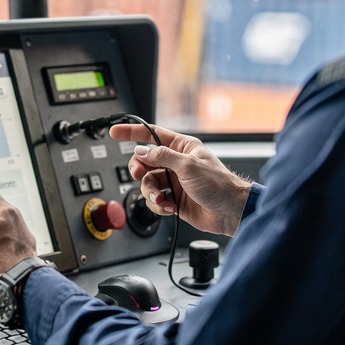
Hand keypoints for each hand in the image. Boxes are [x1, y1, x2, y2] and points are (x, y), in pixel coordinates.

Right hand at [108, 123, 252, 235]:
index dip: (132, 132)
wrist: (229, 212)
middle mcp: (176, 163)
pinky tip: (170, 208)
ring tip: (163, 199)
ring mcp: (174, 181)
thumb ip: (162, 157)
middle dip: (139, 170)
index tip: (115, 132)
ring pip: (148, 183)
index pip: (152, 135)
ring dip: (152, 192)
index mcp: (182, 147)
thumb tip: (141, 151)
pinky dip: (159, 205)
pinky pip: (155, 200)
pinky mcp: (173, 199)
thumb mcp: (189, 166)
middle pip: (144, 161)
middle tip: (139, 175)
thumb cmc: (218, 184)